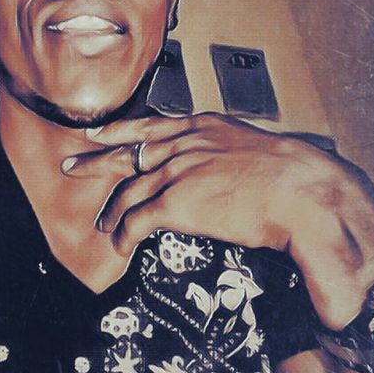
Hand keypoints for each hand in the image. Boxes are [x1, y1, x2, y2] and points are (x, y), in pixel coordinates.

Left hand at [62, 113, 373, 329]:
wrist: (300, 192)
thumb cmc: (292, 178)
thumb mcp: (256, 152)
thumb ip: (232, 159)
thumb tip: (231, 176)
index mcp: (204, 127)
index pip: (150, 126)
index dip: (119, 131)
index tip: (98, 133)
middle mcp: (184, 145)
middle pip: (127, 153)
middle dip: (96, 161)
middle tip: (72, 165)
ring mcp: (176, 172)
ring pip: (129, 191)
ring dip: (113, 211)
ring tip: (104, 225)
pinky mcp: (175, 203)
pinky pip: (136, 221)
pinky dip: (125, 235)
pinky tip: (121, 246)